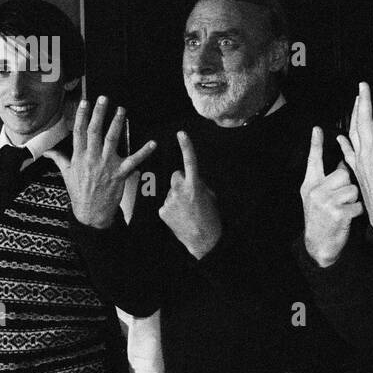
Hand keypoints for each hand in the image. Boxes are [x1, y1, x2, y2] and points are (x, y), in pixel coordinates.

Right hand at [47, 97, 156, 229]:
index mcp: (79, 156)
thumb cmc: (79, 192)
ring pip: (111, 139)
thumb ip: (58, 158)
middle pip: (95, 131)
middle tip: (104, 99)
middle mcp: (91, 158)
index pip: (79, 131)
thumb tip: (47, 151)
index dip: (82, 116)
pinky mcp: (119, 174)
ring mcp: (106, 165)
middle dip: (99, 113)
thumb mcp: (66, 174)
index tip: (85, 102)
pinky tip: (152, 143)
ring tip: (121, 110)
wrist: (90, 213)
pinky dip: (144, 152)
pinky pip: (133, 161)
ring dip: (117, 123)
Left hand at [159, 131, 221, 259]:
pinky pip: (165, 204)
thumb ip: (199, 184)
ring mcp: (169, 200)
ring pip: (170, 191)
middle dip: (180, 182)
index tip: (181, 134)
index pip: (189, 161)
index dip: (186, 146)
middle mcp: (180, 190)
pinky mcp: (162, 210)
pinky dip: (171, 209)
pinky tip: (179, 217)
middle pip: (175, 176)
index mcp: (194, 185)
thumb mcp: (210, 196)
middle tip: (189, 196)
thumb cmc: (209, 218)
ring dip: (176, 197)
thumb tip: (192, 179)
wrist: (203, 239)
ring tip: (185, 211)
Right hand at [301, 127, 363, 267]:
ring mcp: (325, 202)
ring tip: (343, 209)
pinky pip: (357, 204)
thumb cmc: (321, 220)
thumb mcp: (316, 199)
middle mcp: (316, 192)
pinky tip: (347, 218)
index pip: (313, 160)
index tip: (317, 129)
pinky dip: (356, 212)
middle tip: (341, 198)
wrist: (318, 245)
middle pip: (343, 174)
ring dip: (353, 200)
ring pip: (352, 189)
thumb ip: (325, 181)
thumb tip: (343, 162)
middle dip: (348, 185)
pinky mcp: (337, 213)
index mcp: (310, 185)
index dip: (315, 144)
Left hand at [336, 83, 372, 232]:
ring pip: (353, 132)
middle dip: (363, 101)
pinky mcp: (356, 170)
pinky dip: (343, 142)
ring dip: (353, 115)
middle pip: (363, 121)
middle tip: (362, 86)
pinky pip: (347, 152)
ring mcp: (359, 162)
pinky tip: (339, 136)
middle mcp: (367, 154)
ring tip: (355, 101)